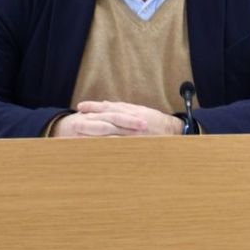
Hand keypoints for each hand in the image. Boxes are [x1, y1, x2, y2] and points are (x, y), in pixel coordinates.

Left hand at [54, 101, 182, 136]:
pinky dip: (106, 144)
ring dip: (94, 132)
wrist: (174, 131)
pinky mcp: (135, 142)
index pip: (109, 107)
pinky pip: (118, 144)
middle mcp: (130, 120)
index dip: (94, 106)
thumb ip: (123, 107)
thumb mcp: (140, 110)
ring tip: (79, 133)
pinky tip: (95, 145)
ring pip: (110, 131)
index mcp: (130, 111)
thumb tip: (106, 103)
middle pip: (106, 118)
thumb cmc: (157, 121)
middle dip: (90, 119)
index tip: (80, 106)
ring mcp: (132, 132)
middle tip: (75, 120)